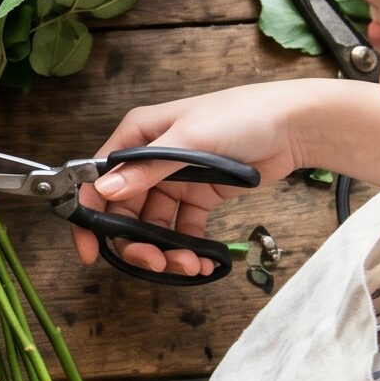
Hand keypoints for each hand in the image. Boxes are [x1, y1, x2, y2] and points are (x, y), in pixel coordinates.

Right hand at [71, 82, 308, 276]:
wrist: (291, 125)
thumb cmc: (238, 116)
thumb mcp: (188, 139)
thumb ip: (146, 168)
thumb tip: (105, 192)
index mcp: (136, 137)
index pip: (97, 179)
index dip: (88, 216)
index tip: (89, 252)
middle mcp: (148, 160)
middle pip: (124, 211)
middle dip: (135, 242)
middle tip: (155, 263)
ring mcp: (173, 179)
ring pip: (153, 225)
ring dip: (165, 249)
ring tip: (189, 264)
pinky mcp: (198, 196)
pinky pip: (183, 228)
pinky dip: (188, 247)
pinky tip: (202, 262)